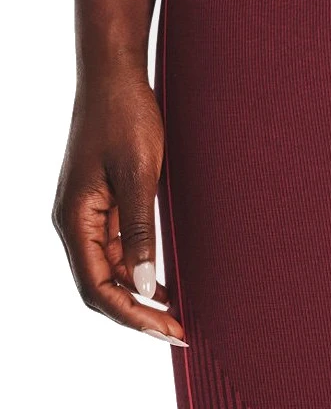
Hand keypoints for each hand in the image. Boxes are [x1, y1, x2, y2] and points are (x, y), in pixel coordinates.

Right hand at [52, 64, 186, 344]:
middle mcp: (73, 223)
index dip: (133, 316)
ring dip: (139, 298)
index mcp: (74, 219)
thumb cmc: (126, 117)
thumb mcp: (139, 176)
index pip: (97, 289)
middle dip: (137, 315)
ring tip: (178, 316)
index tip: (170, 331)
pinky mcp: (101, 207)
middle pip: (99, 289)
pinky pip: (115, 252)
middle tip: (179, 333)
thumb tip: (144, 287)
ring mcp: (86, 216)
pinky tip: (164, 286)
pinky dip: (138, 273)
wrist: (115, 75)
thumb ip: (140, 232)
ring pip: (108, 274)